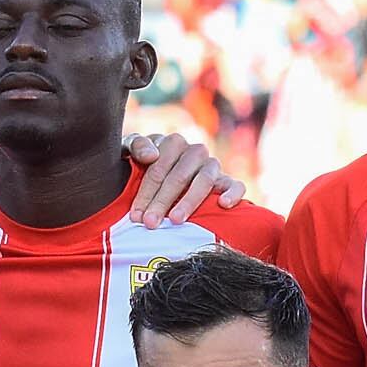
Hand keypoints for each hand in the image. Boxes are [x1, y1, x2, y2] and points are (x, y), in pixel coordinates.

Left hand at [124, 130, 246, 225]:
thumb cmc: (141, 167)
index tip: (136, 215)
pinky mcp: (227, 181)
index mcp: (173, 143)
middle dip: (162, 201)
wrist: (160, 178)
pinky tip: (223, 205)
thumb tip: (152, 155)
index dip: (146, 192)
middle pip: (179, 176)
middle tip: (150, 223)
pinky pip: (236, 185)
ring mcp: (212, 166)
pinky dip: (232, 193)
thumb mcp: (131, 153)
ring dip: (189, 201)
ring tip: (176, 220)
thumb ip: (136, 146)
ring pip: (205, 180)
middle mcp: (195, 151)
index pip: (159, 167)